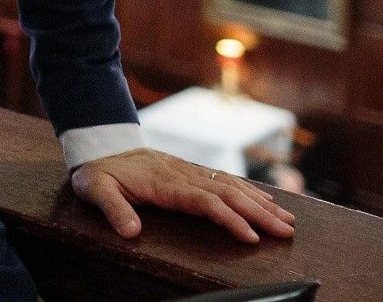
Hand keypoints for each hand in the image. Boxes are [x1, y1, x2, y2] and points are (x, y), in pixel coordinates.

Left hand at [70, 149, 296, 244]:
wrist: (99, 146)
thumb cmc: (98, 172)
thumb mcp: (95, 189)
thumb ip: (113, 209)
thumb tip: (130, 232)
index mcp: (165, 183)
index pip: (205, 202)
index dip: (229, 219)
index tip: (250, 236)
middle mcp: (183, 175)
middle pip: (228, 194)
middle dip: (259, 214)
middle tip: (286, 232)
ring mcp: (189, 171)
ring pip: (232, 186)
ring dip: (261, 203)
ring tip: (287, 220)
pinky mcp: (191, 171)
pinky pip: (226, 180)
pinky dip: (250, 191)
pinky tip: (267, 201)